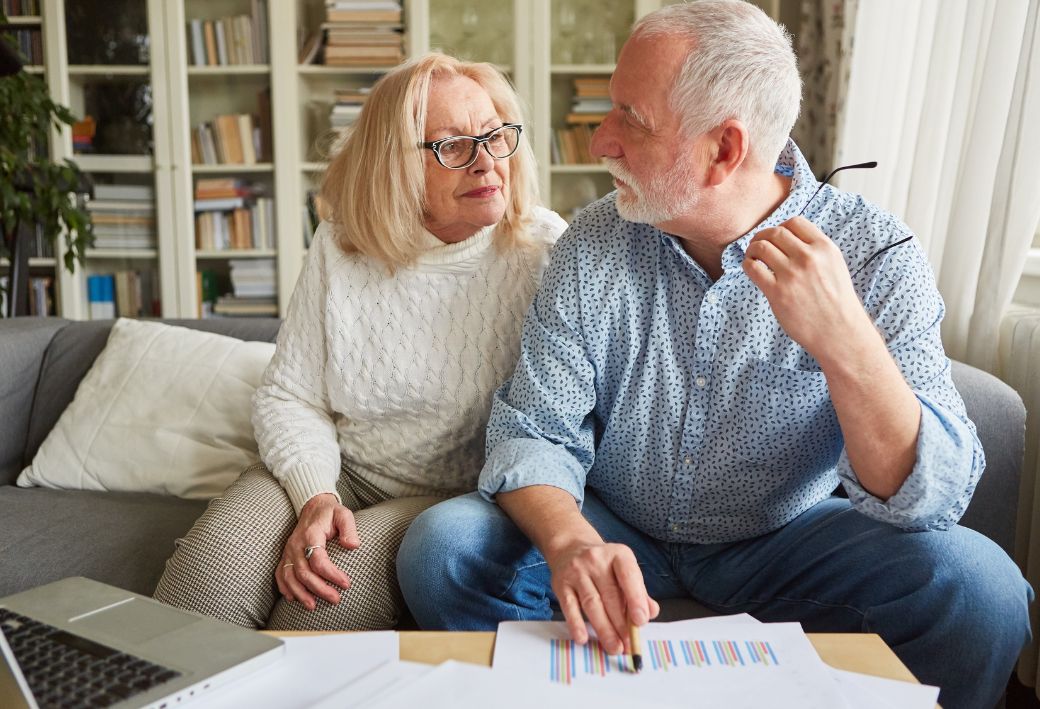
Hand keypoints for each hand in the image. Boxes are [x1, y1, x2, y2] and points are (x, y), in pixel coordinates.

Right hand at [276, 493, 359, 609]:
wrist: (313, 506)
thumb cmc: (330, 513)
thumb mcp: (343, 514)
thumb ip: (349, 528)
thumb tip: (352, 545)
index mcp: (311, 534)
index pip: (319, 560)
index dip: (332, 574)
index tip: (346, 583)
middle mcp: (296, 544)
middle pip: (304, 572)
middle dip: (319, 589)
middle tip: (336, 599)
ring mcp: (288, 551)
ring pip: (289, 576)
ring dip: (300, 593)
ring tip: (313, 606)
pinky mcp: (286, 555)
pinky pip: (280, 573)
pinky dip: (284, 587)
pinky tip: (293, 598)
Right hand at [545, 541, 659, 654]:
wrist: (570, 547)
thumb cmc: (604, 565)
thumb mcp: (624, 570)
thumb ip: (639, 591)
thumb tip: (650, 613)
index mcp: (618, 554)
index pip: (628, 576)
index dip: (635, 599)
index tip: (641, 622)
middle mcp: (596, 560)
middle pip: (610, 595)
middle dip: (621, 623)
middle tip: (629, 644)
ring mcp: (576, 571)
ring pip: (592, 603)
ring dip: (604, 629)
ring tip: (614, 647)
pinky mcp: (561, 584)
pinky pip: (569, 607)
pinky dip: (576, 624)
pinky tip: (583, 639)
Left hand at [742, 216, 874, 364]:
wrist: (839, 332)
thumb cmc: (836, 302)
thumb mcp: (834, 266)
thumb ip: (815, 251)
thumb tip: (788, 240)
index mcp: (825, 248)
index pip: (795, 222)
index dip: (781, 227)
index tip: (776, 237)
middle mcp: (808, 257)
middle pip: (775, 232)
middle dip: (763, 236)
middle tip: (757, 245)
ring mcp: (792, 274)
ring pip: (761, 247)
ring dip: (752, 249)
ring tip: (753, 257)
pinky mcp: (777, 292)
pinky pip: (753, 268)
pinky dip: (747, 265)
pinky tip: (751, 269)